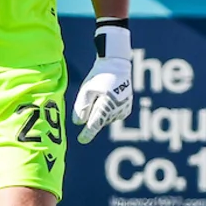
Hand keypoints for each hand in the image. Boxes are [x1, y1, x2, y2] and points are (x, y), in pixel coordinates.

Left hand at [72, 23, 132, 143]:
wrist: (117, 65)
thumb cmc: (99, 76)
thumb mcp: (87, 89)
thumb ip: (82, 106)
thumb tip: (78, 123)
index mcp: (106, 103)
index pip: (95, 123)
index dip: (87, 133)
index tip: (81, 140)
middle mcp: (117, 109)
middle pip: (99, 120)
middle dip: (93, 114)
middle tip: (94, 96)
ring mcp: (123, 109)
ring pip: (106, 119)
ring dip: (100, 112)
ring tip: (102, 94)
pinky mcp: (126, 109)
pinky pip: (113, 115)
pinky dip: (108, 110)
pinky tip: (108, 98)